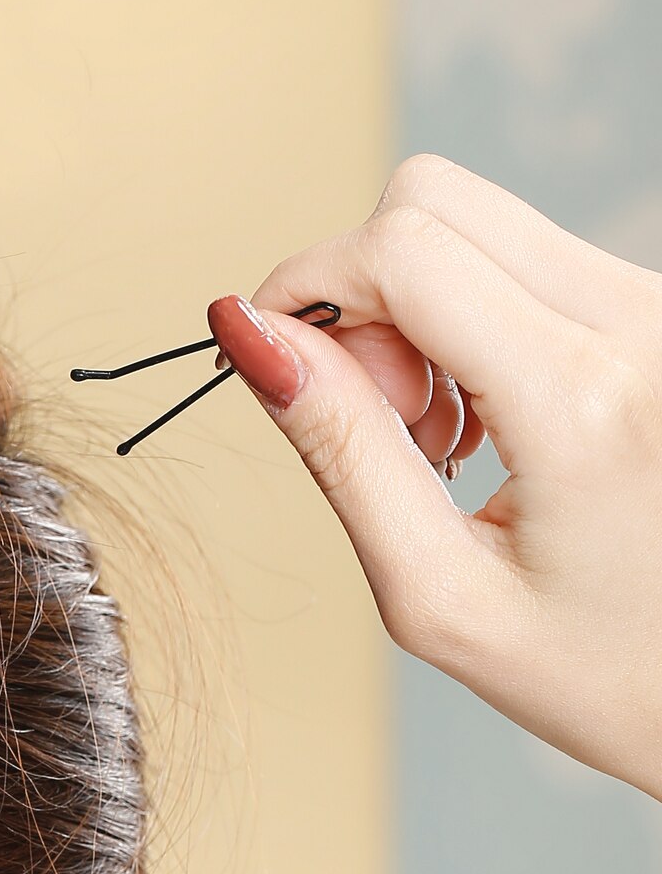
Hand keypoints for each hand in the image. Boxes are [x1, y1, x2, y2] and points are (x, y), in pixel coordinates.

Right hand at [208, 155, 661, 799]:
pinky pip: (531, 256)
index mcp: (587, 405)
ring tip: (447, 436)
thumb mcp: (438, 596)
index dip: (305, 284)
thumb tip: (251, 334)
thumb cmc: (602, 673)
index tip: (272, 359)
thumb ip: (341, 453)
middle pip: (434, 201)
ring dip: (420, 309)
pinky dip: (475, 317)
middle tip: (385, 419)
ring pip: (481, 221)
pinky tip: (494, 419)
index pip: (404, 250)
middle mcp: (645, 326)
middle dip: (362, 293)